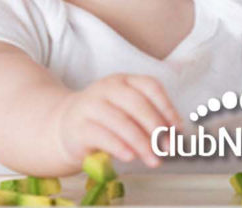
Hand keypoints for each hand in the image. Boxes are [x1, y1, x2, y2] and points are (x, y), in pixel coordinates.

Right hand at [49, 74, 179, 168]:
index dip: (167, 107)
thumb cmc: (105, 122)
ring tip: (154, 160)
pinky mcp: (78, 126)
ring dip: (142, 143)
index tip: (178, 129)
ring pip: (121, 121)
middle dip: (157, 128)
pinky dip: (119, 146)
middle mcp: (107, 88)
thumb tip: (176, 135)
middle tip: (168, 149)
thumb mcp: (127, 113)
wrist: (63, 128)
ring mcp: (90, 105)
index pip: (150, 86)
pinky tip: (130, 157)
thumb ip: (148, 120)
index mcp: (124, 81)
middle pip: (137, 104)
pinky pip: (102, 135)